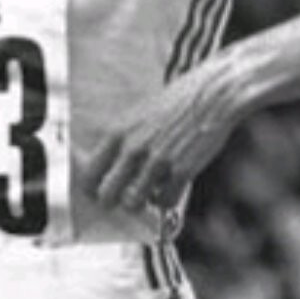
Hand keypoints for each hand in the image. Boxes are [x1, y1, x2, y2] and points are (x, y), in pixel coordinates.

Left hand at [85, 62, 240, 212]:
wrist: (211, 94)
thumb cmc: (174, 103)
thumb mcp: (137, 115)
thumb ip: (120, 139)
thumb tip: (105, 166)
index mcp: (117, 132)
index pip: (88, 174)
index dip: (92, 189)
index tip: (99, 192)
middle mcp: (133, 148)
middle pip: (106, 196)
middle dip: (113, 202)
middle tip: (124, 197)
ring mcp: (157, 160)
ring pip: (133, 204)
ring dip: (141, 202)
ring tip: (149, 191)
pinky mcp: (182, 170)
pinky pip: (164, 201)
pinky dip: (165, 200)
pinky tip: (169, 187)